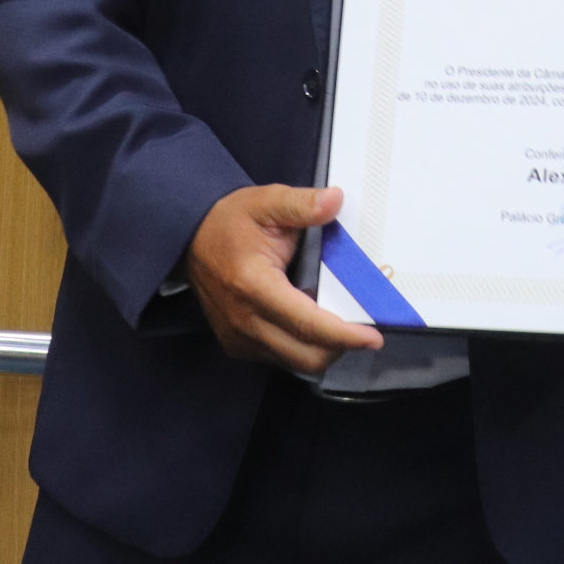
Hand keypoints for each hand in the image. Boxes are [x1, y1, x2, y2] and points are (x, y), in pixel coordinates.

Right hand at [186, 184, 383, 373]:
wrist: (189, 238)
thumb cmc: (230, 221)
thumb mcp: (266, 202)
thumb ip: (302, 204)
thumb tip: (335, 200)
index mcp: (254, 285)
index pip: (306, 323)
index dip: (344, 334)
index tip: (373, 337)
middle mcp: (244, 320)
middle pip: (305, 355)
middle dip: (339, 347)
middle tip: (361, 327)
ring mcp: (238, 337)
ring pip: (294, 363)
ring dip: (322, 349)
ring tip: (337, 324)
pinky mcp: (236, 345)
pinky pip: (279, 358)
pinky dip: (301, 347)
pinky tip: (308, 323)